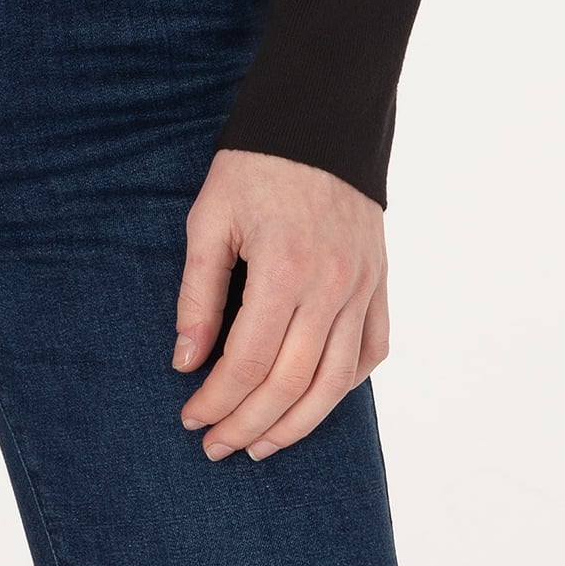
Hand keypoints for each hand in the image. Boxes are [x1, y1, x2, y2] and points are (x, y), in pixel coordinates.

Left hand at [172, 149, 387, 458]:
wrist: (321, 118)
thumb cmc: (255, 165)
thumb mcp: (210, 218)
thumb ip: (198, 294)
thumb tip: (185, 361)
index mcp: (284, 268)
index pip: (249, 362)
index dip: (217, 400)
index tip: (190, 418)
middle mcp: (331, 286)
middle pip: (292, 384)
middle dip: (250, 425)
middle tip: (216, 446)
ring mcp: (362, 286)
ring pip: (336, 382)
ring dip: (297, 424)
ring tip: (261, 446)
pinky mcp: (379, 281)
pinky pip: (371, 351)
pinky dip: (345, 385)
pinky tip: (315, 401)